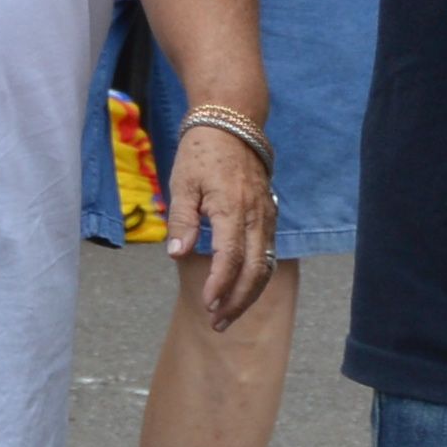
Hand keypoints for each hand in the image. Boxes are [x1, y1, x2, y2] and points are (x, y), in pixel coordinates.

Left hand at [172, 110, 278, 325]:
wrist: (233, 123)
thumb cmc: (202, 152)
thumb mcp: (182, 182)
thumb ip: (182, 219)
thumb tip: (177, 253)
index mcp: (232, 207)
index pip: (230, 257)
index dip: (220, 285)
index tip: (208, 305)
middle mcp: (256, 215)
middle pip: (254, 270)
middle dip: (237, 301)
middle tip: (217, 323)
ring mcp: (267, 215)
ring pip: (265, 265)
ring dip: (248, 294)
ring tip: (228, 316)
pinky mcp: (269, 215)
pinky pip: (268, 253)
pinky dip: (257, 277)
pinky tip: (240, 291)